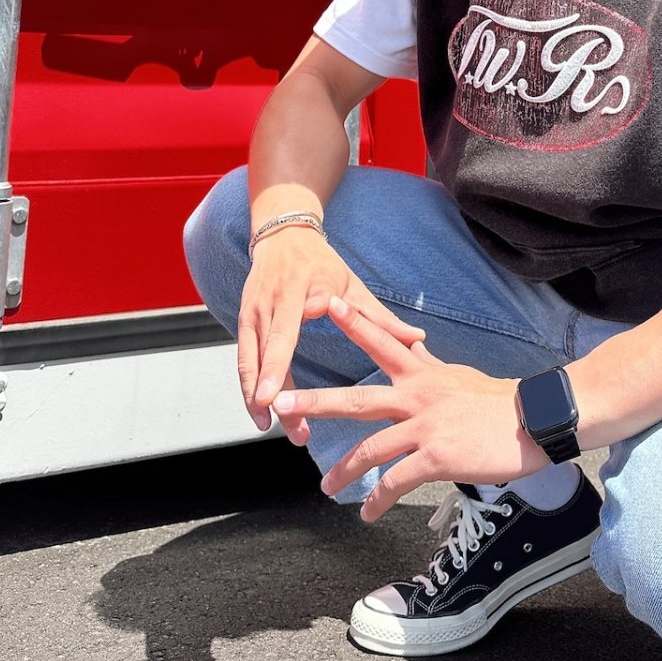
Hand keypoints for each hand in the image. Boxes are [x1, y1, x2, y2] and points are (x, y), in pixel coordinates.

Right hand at [238, 230, 426, 437]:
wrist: (283, 235)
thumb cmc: (322, 263)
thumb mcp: (353, 285)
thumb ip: (380, 318)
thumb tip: (418, 339)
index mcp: (309, 288)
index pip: (301, 316)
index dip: (290, 343)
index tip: (287, 372)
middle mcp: (278, 299)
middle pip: (271, 345)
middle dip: (270, 379)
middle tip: (276, 413)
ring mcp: (256, 309)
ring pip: (251, 357)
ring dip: (256, 394)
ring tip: (270, 425)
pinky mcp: (244, 318)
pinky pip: (243, 358)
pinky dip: (247, 387)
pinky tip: (259, 414)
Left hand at [273, 296, 548, 519]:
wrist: (535, 420)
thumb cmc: (500, 401)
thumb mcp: (458, 375)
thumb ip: (429, 365)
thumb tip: (413, 347)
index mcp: (423, 374)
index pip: (382, 342)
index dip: (354, 322)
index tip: (326, 303)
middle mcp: (418, 397)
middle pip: (357, 399)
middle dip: (315, 401)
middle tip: (280, 401)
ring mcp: (426, 427)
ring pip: (371, 449)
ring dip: (343, 470)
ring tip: (326, 486)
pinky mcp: (437, 457)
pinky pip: (397, 481)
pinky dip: (379, 499)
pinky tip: (368, 513)